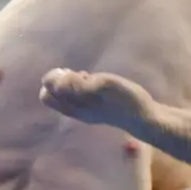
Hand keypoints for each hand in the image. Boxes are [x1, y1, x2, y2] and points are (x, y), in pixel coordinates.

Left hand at [39, 69, 156, 129]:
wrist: (144, 117)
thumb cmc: (124, 101)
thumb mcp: (103, 88)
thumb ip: (81, 85)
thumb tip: (60, 81)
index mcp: (73, 108)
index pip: (47, 94)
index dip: (53, 79)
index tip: (69, 72)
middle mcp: (75, 110)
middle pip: (51, 94)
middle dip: (58, 80)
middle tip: (75, 73)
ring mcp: (85, 109)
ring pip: (64, 94)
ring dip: (69, 81)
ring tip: (85, 76)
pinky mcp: (95, 106)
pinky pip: (78, 94)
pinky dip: (81, 84)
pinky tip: (93, 80)